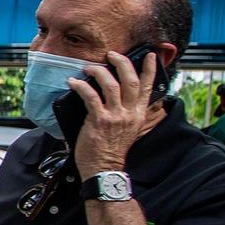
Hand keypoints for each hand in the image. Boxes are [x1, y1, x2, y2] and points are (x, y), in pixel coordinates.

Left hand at [69, 51, 160, 180]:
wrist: (104, 169)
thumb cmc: (111, 150)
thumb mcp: (127, 129)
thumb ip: (127, 112)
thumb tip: (116, 96)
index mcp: (138, 114)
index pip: (148, 87)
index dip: (150, 69)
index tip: (150, 55)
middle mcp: (129, 113)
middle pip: (130, 79)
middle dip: (122, 62)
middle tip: (111, 55)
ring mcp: (115, 116)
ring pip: (111, 84)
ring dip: (98, 71)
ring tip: (88, 67)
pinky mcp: (99, 121)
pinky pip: (90, 96)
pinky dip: (81, 86)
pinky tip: (73, 82)